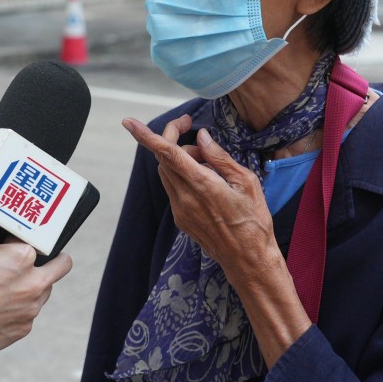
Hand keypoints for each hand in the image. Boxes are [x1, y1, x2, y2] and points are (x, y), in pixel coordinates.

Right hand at [0, 212, 72, 357]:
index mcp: (23, 257)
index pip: (37, 238)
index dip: (20, 238)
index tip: (10, 242)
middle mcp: (35, 283)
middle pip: (62, 265)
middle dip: (53, 260)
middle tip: (37, 259)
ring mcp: (30, 309)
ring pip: (44, 292)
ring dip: (32, 286)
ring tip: (7, 286)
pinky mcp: (22, 329)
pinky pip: (27, 315)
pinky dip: (17, 309)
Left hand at [121, 116, 280, 282]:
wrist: (248, 259)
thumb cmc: (254, 220)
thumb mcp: (246, 182)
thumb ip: (220, 157)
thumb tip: (202, 137)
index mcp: (202, 185)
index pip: (167, 153)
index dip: (145, 135)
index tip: (129, 122)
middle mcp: (185, 198)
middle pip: (164, 159)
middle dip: (175, 141)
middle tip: (199, 139)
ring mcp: (180, 210)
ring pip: (166, 173)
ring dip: (179, 159)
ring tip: (207, 162)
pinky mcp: (181, 219)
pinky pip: (173, 189)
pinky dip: (182, 176)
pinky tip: (205, 181)